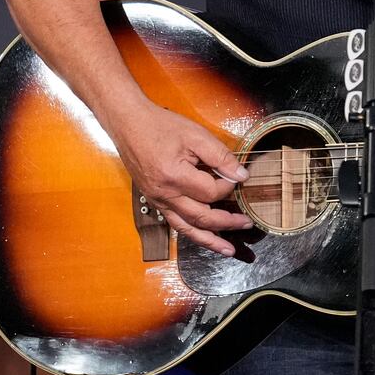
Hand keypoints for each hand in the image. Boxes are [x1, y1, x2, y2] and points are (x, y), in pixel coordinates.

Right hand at [110, 103, 253, 254]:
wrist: (129, 124)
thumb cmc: (161, 126)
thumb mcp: (195, 135)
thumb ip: (220, 156)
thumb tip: (241, 175)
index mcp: (175, 177)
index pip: (211, 192)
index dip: (228, 186)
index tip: (236, 176)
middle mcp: (165, 195)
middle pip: (201, 217)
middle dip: (226, 223)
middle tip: (246, 224)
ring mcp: (157, 200)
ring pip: (186, 228)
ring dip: (209, 241)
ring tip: (227, 250)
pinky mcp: (154, 200)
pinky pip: (175, 222)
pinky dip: (191, 232)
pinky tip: (204, 236)